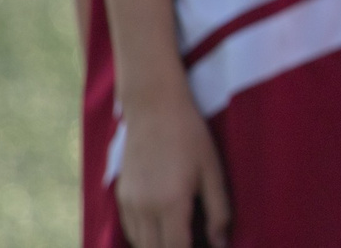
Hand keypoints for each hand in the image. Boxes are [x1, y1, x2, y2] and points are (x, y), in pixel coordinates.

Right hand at [114, 87, 229, 247]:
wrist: (153, 107)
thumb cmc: (190, 135)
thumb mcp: (212, 170)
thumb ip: (219, 210)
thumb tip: (221, 244)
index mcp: (171, 203)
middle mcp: (145, 209)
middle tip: (193, 241)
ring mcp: (128, 204)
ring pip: (140, 244)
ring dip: (158, 247)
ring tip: (180, 238)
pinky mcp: (120, 196)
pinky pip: (130, 231)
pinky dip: (145, 239)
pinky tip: (161, 232)